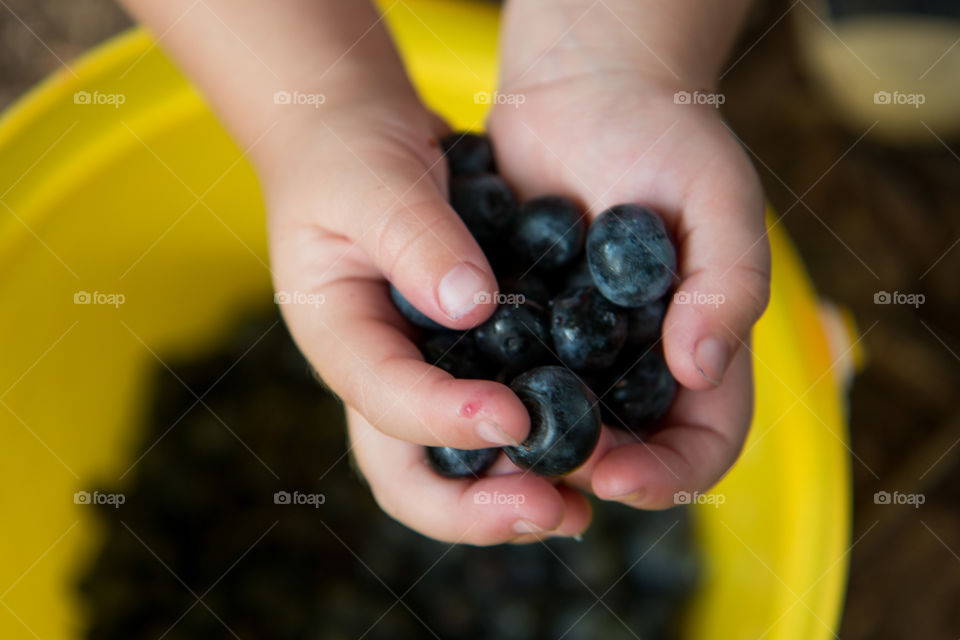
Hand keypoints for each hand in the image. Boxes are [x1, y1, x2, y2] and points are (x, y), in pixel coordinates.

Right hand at [267, 100, 592, 543]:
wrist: (352, 136)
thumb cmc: (347, 152)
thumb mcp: (372, 183)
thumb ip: (417, 241)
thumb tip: (473, 307)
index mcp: (339, 335)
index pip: (386, 398)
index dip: (448, 419)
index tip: (518, 417)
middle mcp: (377, 371)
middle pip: (408, 473)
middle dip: (475, 507)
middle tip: (551, 510)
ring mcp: (417, 371)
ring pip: (452, 466)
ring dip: (511, 495)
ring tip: (579, 507)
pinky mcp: (457, 358)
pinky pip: (489, 421)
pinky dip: (532, 445)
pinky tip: (588, 448)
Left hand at [487, 67, 769, 508]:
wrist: (581, 89)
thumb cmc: (665, 138)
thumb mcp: (719, 199)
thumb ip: (729, 284)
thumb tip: (701, 369)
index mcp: (697, 345)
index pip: (703, 442)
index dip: (669, 474)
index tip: (616, 476)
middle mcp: (636, 362)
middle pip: (626, 451)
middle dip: (589, 473)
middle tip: (543, 472)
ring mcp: (574, 348)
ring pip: (559, 428)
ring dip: (531, 449)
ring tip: (496, 446)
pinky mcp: (519, 324)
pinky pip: (505, 376)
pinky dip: (488, 395)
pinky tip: (458, 399)